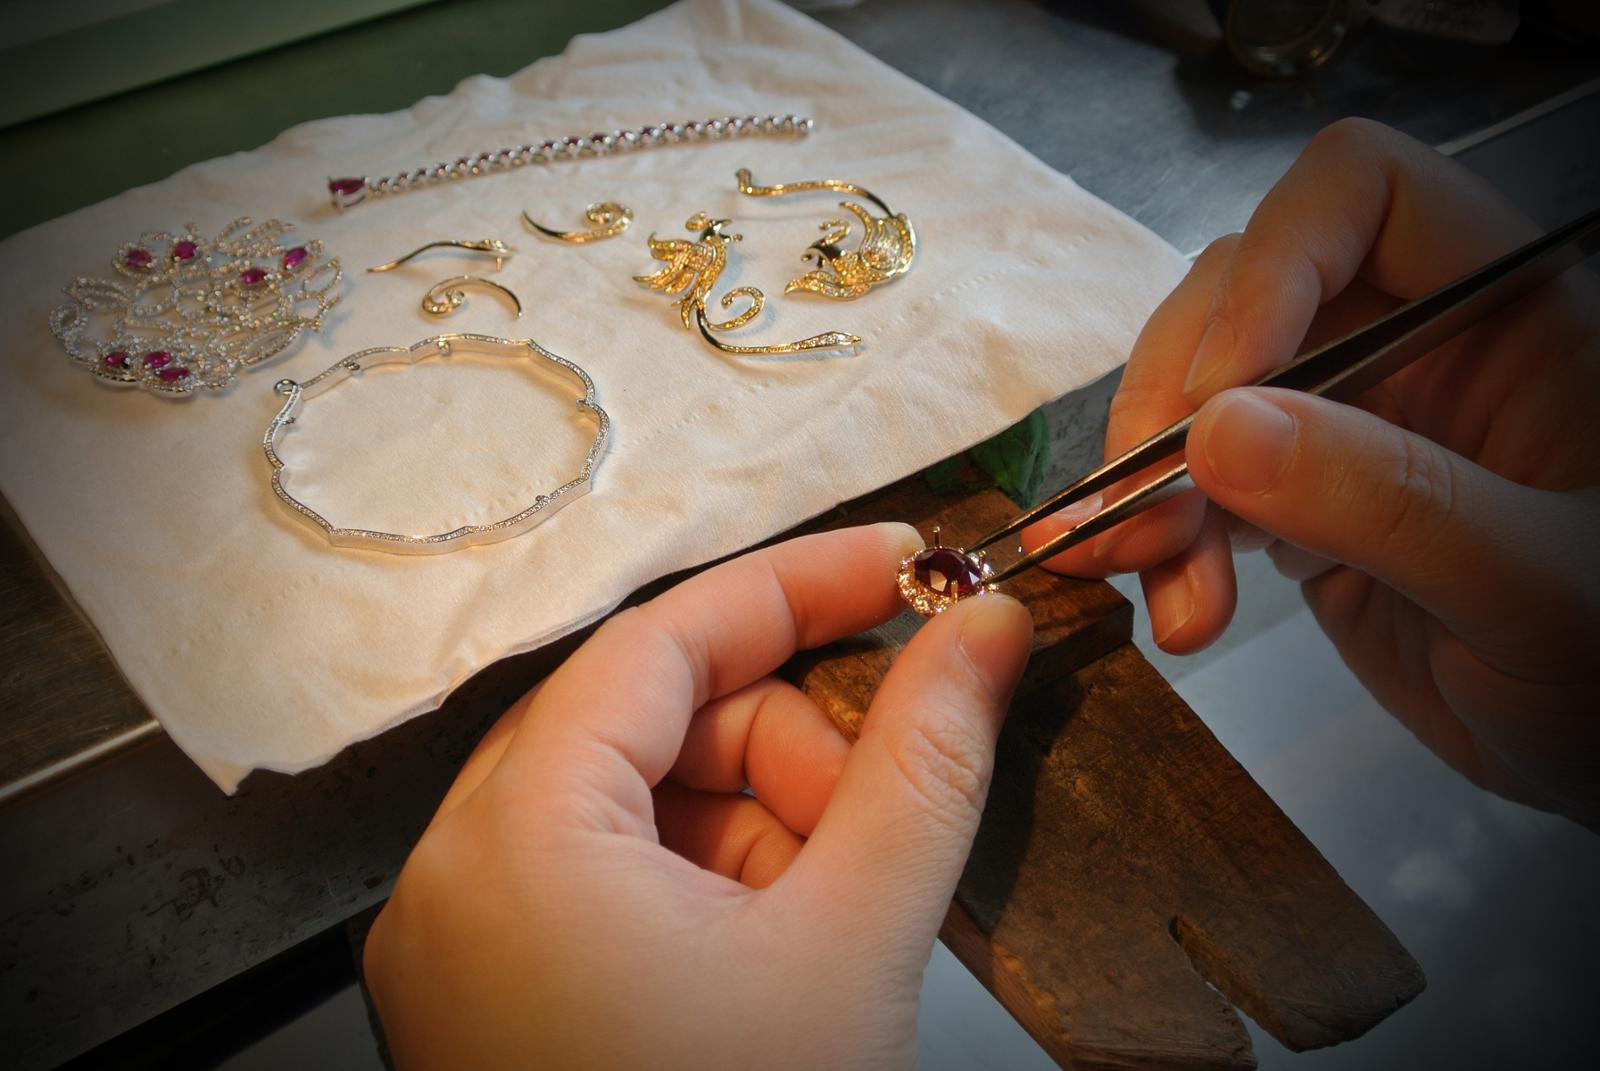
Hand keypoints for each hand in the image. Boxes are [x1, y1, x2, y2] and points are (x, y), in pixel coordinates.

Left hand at [363, 523, 1032, 1068]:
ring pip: (642, 796)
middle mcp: (460, 874)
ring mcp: (468, 936)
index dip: (798, 584)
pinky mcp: (499, 986)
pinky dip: (713, 879)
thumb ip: (926, 762)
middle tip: (883, 801)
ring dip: (761, 820)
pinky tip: (779, 944)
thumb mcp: (855, 943)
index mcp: (516, 839)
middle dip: (787, 743)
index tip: (901, 563)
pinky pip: (615, 871)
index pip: (662, 638)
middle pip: (653, 718)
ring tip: (833, 906)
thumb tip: (978, 638)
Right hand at [1025, 119, 1599, 826]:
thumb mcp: (1541, 589)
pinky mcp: (1304, 508)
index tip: (1221, 389)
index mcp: (1507, 315)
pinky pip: (1199, 487)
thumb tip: (1218, 429)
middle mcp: (1416, 346)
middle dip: (1176, 401)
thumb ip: (1394, 499)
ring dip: (1153, 488)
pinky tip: (1165, 604)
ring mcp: (1352, 427)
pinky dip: (1159, 538)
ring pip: (1200, 394)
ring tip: (1168, 598)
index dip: (1277, 260)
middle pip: (1244, 293)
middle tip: (1153, 518)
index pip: (1366, 195)